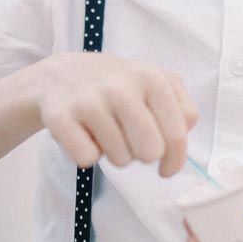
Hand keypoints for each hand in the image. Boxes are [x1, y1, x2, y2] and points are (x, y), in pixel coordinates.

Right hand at [33, 52, 197, 177]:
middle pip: (150, 152)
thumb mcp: (154, 82)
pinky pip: (87, 159)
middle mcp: (121, 86)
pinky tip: (83, 134)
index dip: (174, 160)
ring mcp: (89, 100)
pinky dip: (86, 155)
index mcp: (151, 78)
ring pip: (120, 160)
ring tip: (104, 131)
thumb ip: (180, 109)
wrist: (60, 73)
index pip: (177, 134)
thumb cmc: (116, 84)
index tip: (166, 168)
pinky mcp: (60, 116)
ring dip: (114, 153)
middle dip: (141, 155)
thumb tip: (182, 139)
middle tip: (129, 140)